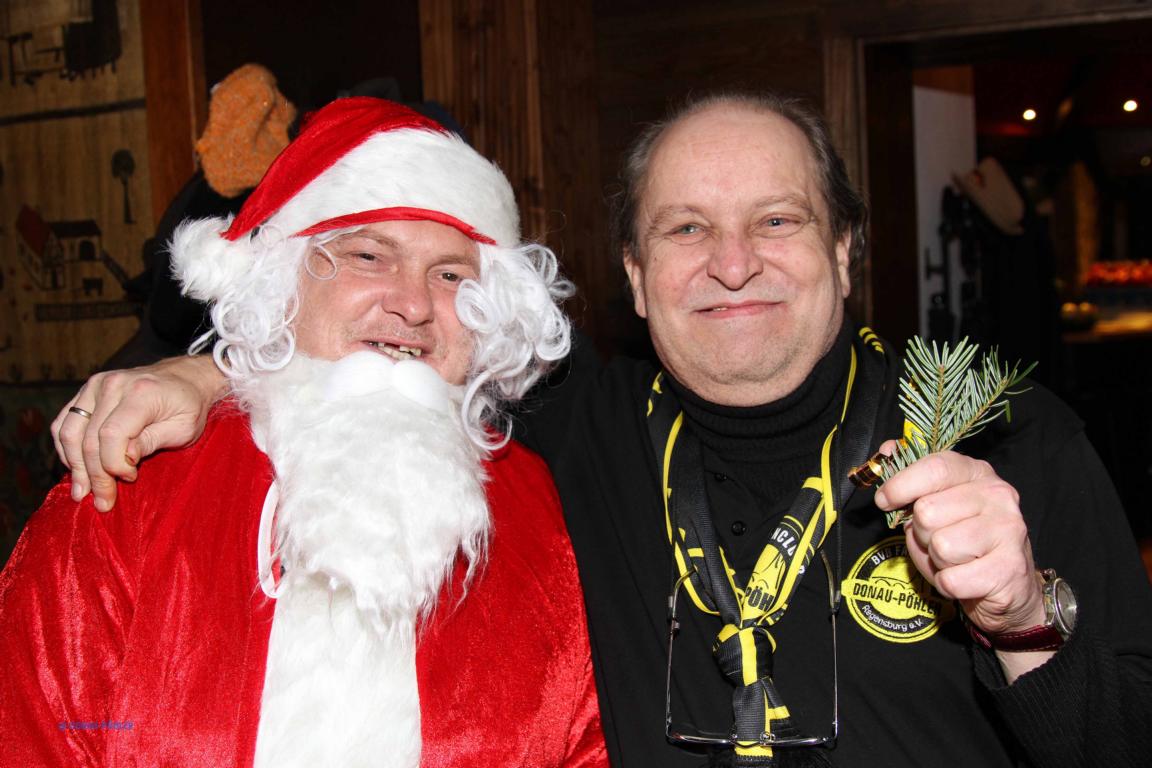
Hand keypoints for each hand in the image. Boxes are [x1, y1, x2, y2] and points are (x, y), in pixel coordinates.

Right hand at [51, 356, 226, 510]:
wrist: (185, 379)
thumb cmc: (189, 406)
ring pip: (69, 432)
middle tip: (103, 501)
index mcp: (141, 393)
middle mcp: (113, 385)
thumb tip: (124, 459)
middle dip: (94, 475)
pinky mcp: (87, 391)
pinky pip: (64, 423)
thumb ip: (151, 442)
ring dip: (75, 466)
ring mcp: (96, 386)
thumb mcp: (183, 429)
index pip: (111, 435)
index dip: (114, 464)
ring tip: (83, 491)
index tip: (130, 478)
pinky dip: (67, 448)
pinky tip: (77, 468)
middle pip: (88, 438)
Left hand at [873, 446, 1049, 677]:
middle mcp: (998, 495)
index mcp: (977, 473)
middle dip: (922, 533)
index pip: (935, 468)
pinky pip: (951, 579)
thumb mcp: (936, 504)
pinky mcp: (1009, 567)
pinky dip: (948, 584)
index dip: (901, 485)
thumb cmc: (963, 542)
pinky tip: (966, 578)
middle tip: (939, 540)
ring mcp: (1008, 530)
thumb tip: (888, 450)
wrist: (1009, 586)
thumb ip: (912, 480)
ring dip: (937, 561)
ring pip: (940, 546)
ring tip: (956, 559)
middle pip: (928, 511)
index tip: (884, 501)